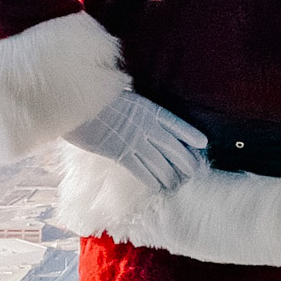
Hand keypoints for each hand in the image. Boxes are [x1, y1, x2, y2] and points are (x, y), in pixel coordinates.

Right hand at [65, 92, 207, 189]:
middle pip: (173, 147)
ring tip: (179, 184)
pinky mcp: (119, 154)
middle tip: (196, 172)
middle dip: (186, 161)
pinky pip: (141, 170)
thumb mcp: (121, 94)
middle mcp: (145, 126)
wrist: (77, 103)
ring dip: (171, 175)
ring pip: (160, 162)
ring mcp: (133, 141)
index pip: (175, 124)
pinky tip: (159, 186)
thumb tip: (138, 109)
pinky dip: (151, 179)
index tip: (203, 143)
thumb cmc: (95, 96)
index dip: (190, 134)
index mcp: (148, 109)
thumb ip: (134, 106)